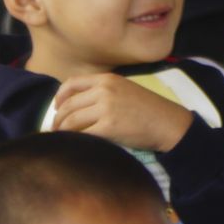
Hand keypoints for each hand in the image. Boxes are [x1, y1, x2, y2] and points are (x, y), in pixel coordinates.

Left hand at [49, 73, 192, 151]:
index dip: (59, 97)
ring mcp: (106, 108)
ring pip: (71, 120)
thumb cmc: (148, 110)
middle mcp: (104, 90)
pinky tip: (74, 144)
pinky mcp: (109, 127)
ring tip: (62, 138)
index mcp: (107, 79)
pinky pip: (82, 134)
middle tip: (55, 129)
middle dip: (58, 119)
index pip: (72, 83)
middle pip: (68, 105)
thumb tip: (75, 105)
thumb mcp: (125, 90)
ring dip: (62, 131)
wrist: (169, 124)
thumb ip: (102, 92)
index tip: (56, 108)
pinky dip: (74, 139)